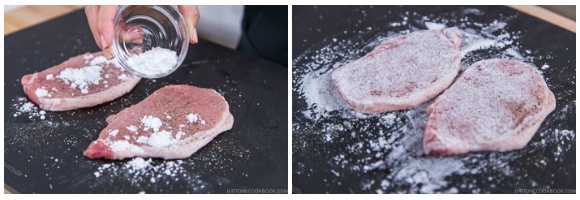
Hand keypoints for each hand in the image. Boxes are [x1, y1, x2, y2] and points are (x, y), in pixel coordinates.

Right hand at [85, 5, 199, 59]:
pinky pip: (102, 7)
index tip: (106, 42)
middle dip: (100, 33)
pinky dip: (110, 22)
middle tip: (111, 52)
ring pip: (95, 9)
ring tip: (128, 40)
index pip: (105, 5)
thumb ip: (189, 11)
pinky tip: (129, 31)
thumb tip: (192, 37)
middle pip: (93, 9)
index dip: (102, 24)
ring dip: (104, 28)